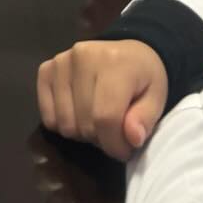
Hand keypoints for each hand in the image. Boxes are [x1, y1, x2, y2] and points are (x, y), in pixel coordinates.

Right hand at [37, 39, 168, 161]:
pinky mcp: (46, 69)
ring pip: (64, 123)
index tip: (125, 151)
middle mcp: (82, 57)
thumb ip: (145, 119)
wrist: (128, 52)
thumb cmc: (144, 77)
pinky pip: (47, 115)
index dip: (115, 144)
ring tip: (96, 122)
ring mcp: (60, 62)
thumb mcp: (157, 97)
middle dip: (101, 139)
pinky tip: (78, 115)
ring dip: (82, 133)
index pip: (106, 117)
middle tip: (113, 133)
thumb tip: (132, 138)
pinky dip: (62, 124)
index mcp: (114, 63)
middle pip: (84, 123)